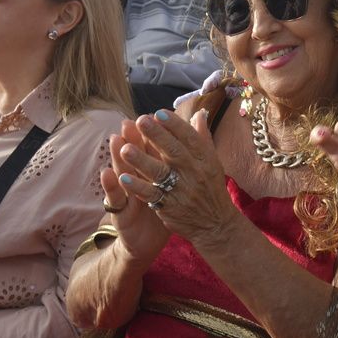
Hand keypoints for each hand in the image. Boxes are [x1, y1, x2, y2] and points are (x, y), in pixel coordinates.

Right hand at [99, 121, 169, 266]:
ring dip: (118, 156)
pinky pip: (115, 197)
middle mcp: (137, 178)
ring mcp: (126, 193)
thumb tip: (197, 141)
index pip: (154, 149)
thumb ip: (182, 163)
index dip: (156, 134)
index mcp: (153, 171)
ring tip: (115, 139)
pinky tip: (107, 173)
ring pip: (122, 171)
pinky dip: (110, 185)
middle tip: (129, 122)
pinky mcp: (118, 210)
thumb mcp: (175, 186)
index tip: (156, 115)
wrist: (149, 242)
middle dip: (133, 139)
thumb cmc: (164, 208)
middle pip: (136, 156)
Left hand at [117, 109, 238, 250]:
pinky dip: (137, 186)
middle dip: (156, 135)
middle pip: (174, 152)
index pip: (190, 138)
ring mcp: (181, 190)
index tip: (159, 113)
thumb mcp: (212, 162)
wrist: (215, 224)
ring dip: (142, 160)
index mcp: (205, 159)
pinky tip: (123, 178)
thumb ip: (203, 138)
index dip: (175, 125)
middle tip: (140, 120)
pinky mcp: (169, 206)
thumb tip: (199, 113)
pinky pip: (151, 195)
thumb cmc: (211, 188)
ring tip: (125, 148)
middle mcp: (194, 173)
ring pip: (160, 173)